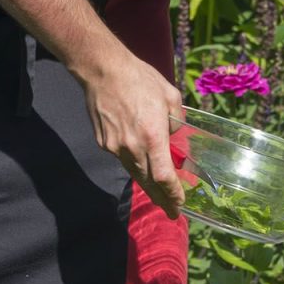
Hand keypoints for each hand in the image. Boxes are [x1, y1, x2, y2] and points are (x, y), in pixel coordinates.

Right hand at [76, 49, 186, 216]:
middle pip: (148, 183)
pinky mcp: (103, 142)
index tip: (180, 203)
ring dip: (148, 185)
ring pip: (134, 172)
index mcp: (152, 136)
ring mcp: (115, 146)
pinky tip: (139, 160)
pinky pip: (122, 158)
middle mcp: (132, 147)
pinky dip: (133, 163)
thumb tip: (177, 136)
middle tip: (172, 213)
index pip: (164, 177)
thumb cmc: (139, 79)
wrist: (103, 70)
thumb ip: (178, 121)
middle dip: (162, 200)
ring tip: (158, 194)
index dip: (173, 194)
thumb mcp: (170, 96)